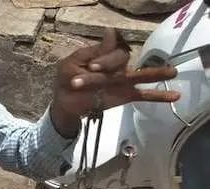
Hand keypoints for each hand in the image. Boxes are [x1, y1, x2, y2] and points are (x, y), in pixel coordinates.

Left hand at [50, 28, 180, 135]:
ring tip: (173, 72)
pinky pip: (144, 95)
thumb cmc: (66, 80)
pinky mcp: (125, 95)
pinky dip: (159, 96)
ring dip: (157, 73)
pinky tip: (175, 95)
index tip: (92, 67)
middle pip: (122, 59)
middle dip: (109, 65)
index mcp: (102, 55)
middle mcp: (115, 66)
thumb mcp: (71, 65)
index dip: (104, 59)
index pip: (111, 50)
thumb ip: (92, 53)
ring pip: (140, 74)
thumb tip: (111, 32)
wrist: (65, 104)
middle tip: (94, 71)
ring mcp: (121, 81)